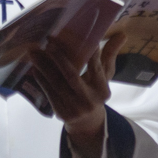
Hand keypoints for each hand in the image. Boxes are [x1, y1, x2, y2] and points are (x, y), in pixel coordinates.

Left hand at [29, 32, 123, 157]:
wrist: (87, 123)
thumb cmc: (96, 92)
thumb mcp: (106, 77)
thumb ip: (110, 55)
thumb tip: (122, 34)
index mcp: (102, 90)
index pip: (96, 69)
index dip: (91, 54)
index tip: (83, 38)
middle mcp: (89, 100)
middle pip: (72, 76)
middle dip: (59, 58)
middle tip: (49, 42)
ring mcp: (73, 108)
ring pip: (57, 84)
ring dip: (44, 67)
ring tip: (35, 53)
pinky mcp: (61, 112)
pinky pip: (49, 93)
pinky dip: (42, 80)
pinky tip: (35, 69)